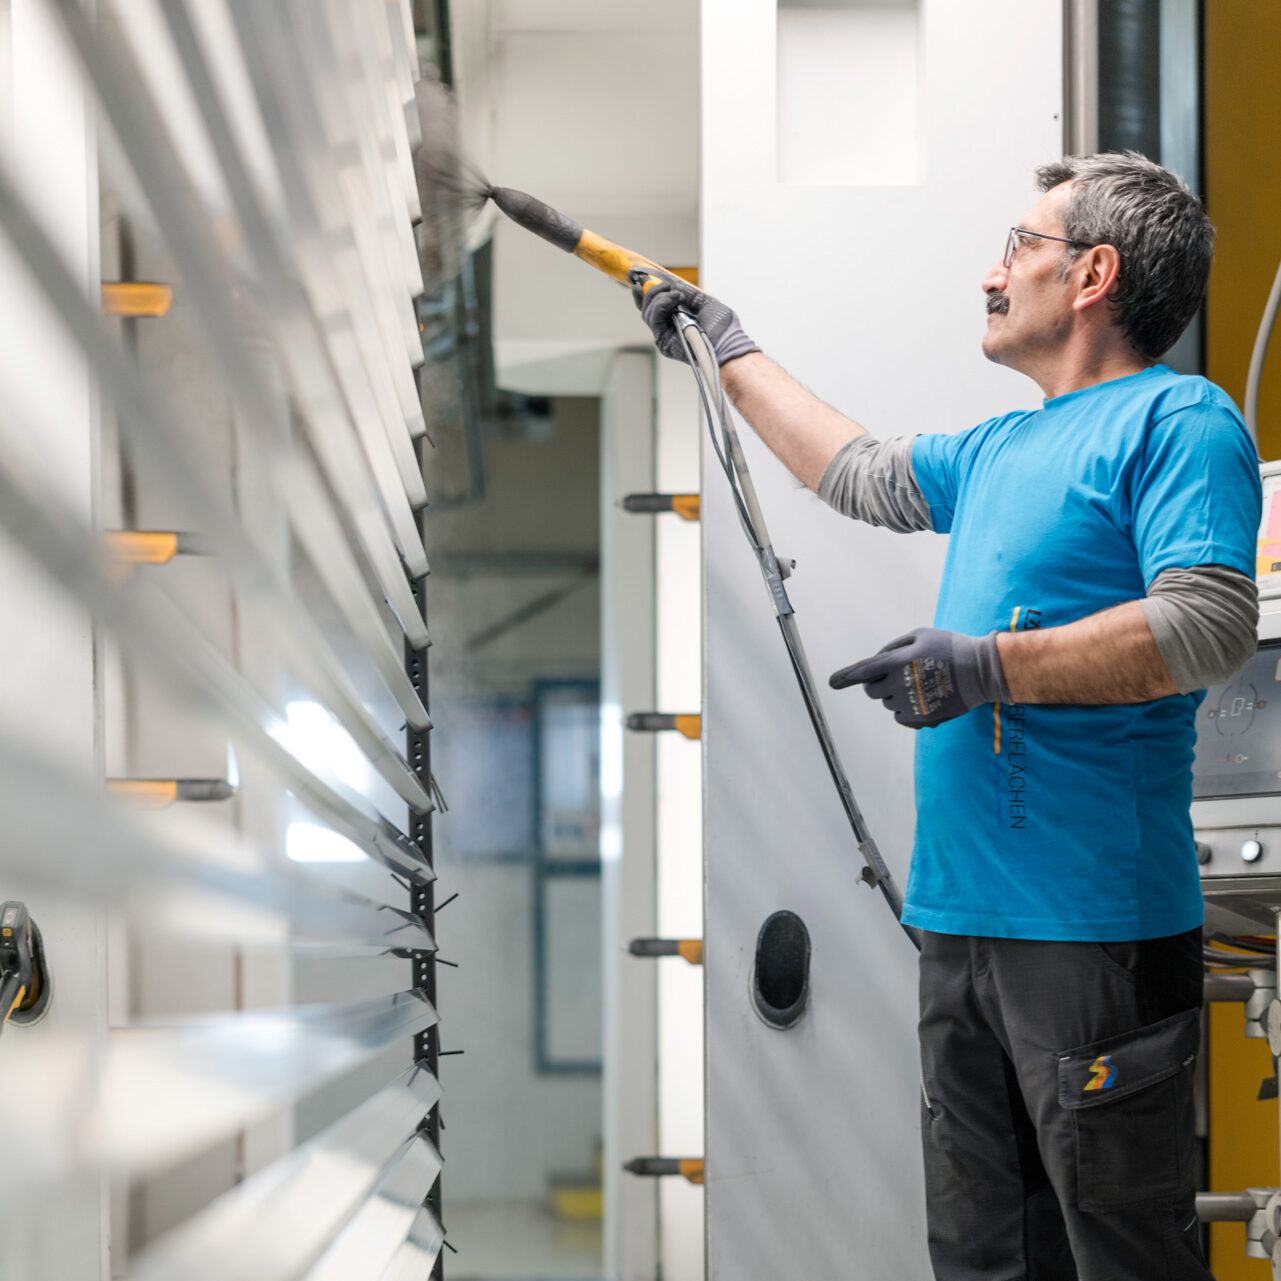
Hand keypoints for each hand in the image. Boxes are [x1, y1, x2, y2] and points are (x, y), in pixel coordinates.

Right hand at [629, 268, 758, 365]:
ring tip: (676, 295)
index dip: (645, 293)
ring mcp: (665, 335)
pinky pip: (654, 319)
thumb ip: (686, 293)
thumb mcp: (703, 302)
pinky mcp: (664, 341)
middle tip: (665, 285)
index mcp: (676, 320)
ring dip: (659, 297)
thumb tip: (672, 283)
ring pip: (648, 312)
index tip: (640, 279)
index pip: (653, 307)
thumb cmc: (722, 327)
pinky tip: (675, 299)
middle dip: (651, 291)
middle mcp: (668, 328)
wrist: (727, 342)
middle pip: (646, 308)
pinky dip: (662, 304)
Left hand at [829, 627, 1010, 728]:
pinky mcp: (921, 718)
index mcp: (898, 661)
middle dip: (878, 684)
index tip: (832, 683)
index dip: (846, 677)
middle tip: (898, 675)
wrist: (982, 671)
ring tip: (922, 684)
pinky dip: (907, 709)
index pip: (864, 671)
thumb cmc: (950, 648)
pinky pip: (901, 717)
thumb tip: (876, 661)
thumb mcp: (921, 635)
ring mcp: (910, 703)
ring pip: (888, 704)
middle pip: (872, 691)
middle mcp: (900, 684)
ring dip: (896, 695)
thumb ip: (894, 647)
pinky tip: (925, 698)